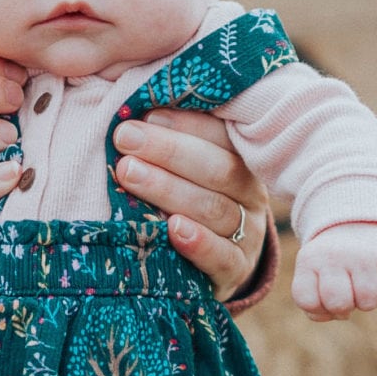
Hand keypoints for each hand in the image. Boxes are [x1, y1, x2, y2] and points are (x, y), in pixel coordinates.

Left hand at [113, 109, 269, 302]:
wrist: (210, 263)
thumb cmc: (184, 198)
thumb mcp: (185, 166)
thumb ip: (168, 137)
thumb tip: (132, 107)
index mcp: (242, 158)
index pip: (223, 135)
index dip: (187, 123)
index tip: (148, 114)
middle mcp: (251, 193)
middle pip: (219, 169)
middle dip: (169, 151)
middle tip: (125, 139)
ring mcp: (248, 233)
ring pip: (215, 209)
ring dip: (170, 190)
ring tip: (129, 173)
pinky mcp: (237, 268)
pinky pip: (223, 256)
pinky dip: (199, 242)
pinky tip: (173, 228)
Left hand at [291, 222, 376, 320]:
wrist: (359, 225)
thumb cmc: (332, 266)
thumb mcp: (313, 278)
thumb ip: (315, 306)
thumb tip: (340, 314)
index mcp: (309, 261)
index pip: (307, 301)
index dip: (318, 308)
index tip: (324, 295)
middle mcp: (334, 255)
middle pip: (338, 303)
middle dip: (344, 308)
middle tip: (348, 293)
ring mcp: (363, 255)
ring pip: (369, 302)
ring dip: (368, 302)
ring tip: (364, 285)